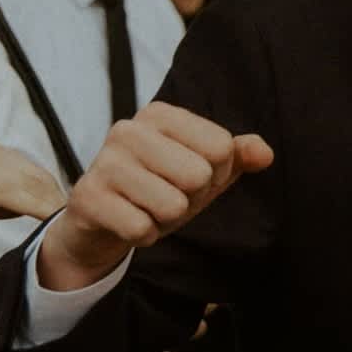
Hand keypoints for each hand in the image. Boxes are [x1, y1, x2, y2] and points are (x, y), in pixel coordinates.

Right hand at [0, 137, 64, 262]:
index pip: (31, 171)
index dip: (53, 193)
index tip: (74, 211)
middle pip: (36, 177)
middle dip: (59, 200)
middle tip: (82, 220)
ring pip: (28, 184)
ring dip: (52, 206)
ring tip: (70, 226)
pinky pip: (10, 193)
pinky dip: (35, 207)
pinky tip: (52, 220)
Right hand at [38, 102, 272, 291]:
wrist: (102, 220)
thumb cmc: (159, 187)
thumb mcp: (203, 170)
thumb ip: (238, 156)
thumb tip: (264, 154)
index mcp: (160, 115)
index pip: (222, 148)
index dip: (216, 174)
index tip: (190, 176)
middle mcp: (128, 130)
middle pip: (199, 176)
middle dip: (191, 198)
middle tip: (166, 195)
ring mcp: (104, 162)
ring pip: (172, 205)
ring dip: (166, 219)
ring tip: (147, 207)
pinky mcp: (88, 197)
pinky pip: (142, 229)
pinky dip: (144, 235)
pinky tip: (129, 221)